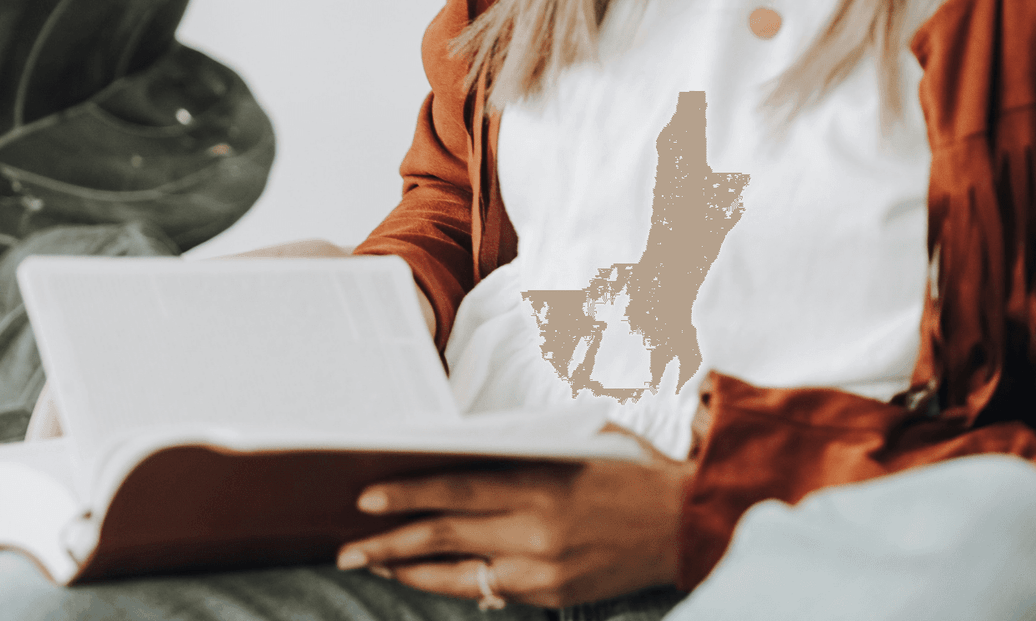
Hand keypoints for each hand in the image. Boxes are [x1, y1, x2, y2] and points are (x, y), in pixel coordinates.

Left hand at [335, 451, 695, 607]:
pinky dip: (453, 583)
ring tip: (373, 564)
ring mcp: (544, 569)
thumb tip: (458, 447)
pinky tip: (424, 576)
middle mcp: (536, 531)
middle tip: (348, 547)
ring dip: (408, 570)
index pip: (455, 490)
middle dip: (388, 542)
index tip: (366, 498)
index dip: (407, 495)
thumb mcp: (576, 441)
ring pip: (458, 574)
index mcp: (539, 483)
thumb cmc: (629, 469)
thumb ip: (520, 447)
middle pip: (445, 537)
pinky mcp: (553, 594)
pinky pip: (489, 591)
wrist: (687, 524)